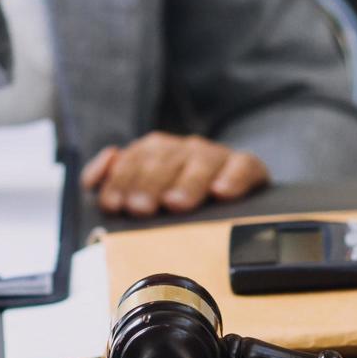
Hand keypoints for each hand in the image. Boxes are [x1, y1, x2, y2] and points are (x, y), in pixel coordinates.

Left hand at [80, 133, 268, 216]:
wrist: (231, 203)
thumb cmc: (178, 203)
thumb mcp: (140, 193)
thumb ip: (112, 178)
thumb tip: (109, 156)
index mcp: (157, 152)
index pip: (135, 159)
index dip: (121, 180)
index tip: (116, 205)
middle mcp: (185, 150)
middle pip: (165, 159)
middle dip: (150, 183)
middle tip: (142, 207)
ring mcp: (216, 157)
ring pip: (201, 161)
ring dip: (187, 182)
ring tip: (177, 203)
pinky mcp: (248, 166)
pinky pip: (242, 166)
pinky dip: (232, 177)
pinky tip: (222, 192)